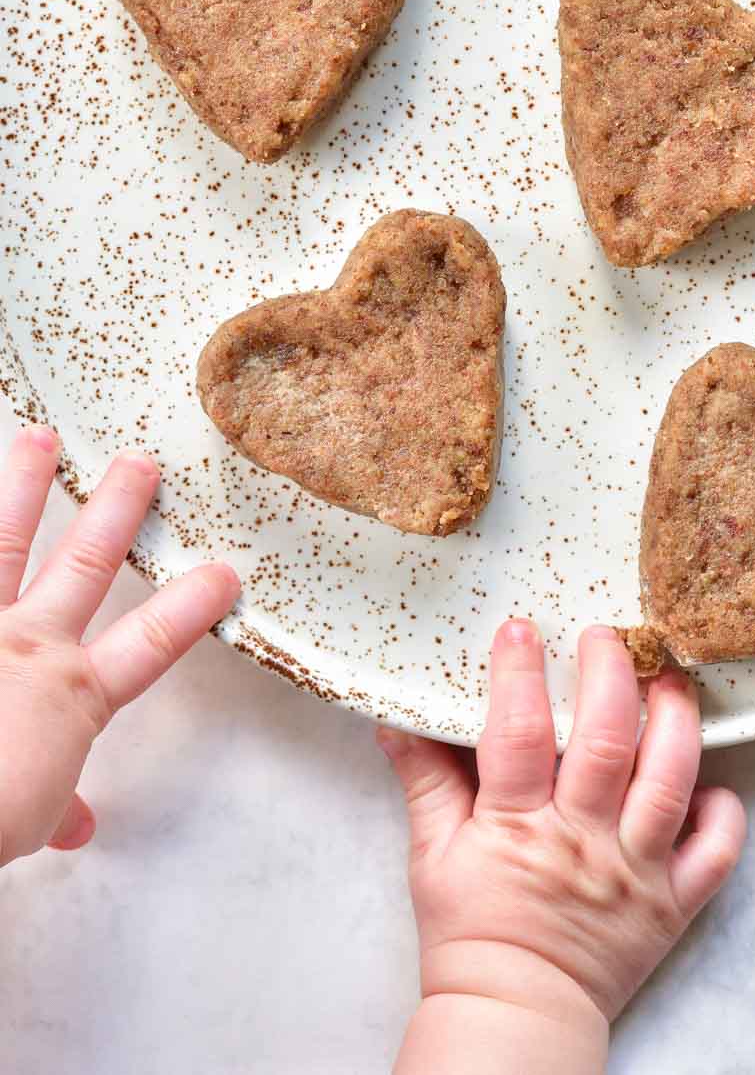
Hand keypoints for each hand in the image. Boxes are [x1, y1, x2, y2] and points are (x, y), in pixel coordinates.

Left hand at [0, 426, 240, 866]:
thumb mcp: (30, 819)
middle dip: (117, 510)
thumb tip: (77, 824)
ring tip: (36, 438)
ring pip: (5, 539)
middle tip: (139, 464)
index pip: (152, 642)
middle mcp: (30, 643)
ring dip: (23, 485)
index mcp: (72, 694)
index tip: (225, 572)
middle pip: (87, 563)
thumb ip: (54, 806)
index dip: (192, 605)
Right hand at [383, 620, 745, 1074]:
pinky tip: (712, 781)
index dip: (520, 673)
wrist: (514, 1017)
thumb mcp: (432, 855)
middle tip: (607, 636)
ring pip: (670, 782)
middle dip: (612, 675)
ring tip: (671, 682)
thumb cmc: (471, 935)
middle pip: (609, 742)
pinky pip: (715, 853)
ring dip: (677, 722)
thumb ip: (425, 781)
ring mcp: (635, 873)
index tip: (521, 626)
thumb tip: (396, 720)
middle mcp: (584, 842)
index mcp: (519, 827)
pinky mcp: (673, 904)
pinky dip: (724, 812)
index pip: (520, 733)